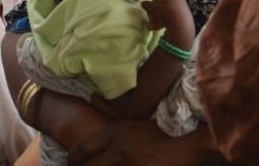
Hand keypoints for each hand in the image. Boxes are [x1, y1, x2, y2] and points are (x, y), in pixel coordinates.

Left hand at [69, 122, 223, 165]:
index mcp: (114, 132)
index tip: (70, 162)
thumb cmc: (163, 129)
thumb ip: (112, 110)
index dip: (72, 158)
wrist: (188, 143)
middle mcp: (117, 149)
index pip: (82, 148)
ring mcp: (128, 164)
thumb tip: (92, 98)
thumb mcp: (135, 117)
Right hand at [141, 0, 193, 45]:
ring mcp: (179, 7)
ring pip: (162, 10)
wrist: (183, 30)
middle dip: (152, 10)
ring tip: (152, 25)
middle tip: (149, 17)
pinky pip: (168, 16)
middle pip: (159, 0)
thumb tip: (143, 3)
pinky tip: (156, 28)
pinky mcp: (180, 16)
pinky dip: (161, 21)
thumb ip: (148, 5)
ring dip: (155, 17)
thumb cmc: (168, 15)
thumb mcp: (155, 10)